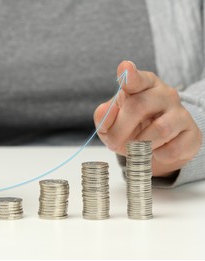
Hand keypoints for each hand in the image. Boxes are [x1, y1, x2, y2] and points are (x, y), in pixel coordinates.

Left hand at [94, 61, 201, 176]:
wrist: (155, 148)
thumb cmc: (130, 128)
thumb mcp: (110, 123)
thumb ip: (104, 116)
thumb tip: (105, 111)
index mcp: (143, 85)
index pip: (137, 78)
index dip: (130, 75)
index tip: (125, 68)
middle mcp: (165, 94)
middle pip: (139, 106)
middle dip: (119, 131)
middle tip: (113, 143)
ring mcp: (181, 113)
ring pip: (160, 129)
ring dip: (140, 145)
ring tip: (134, 148)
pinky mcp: (192, 134)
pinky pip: (174, 149)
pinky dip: (158, 155)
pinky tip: (155, 151)